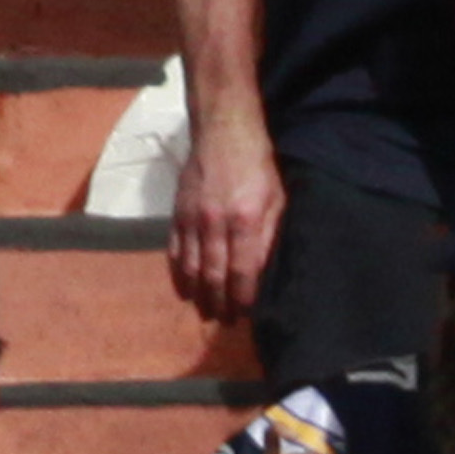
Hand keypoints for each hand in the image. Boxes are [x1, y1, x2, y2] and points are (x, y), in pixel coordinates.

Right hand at [170, 102, 283, 325]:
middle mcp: (215, 222)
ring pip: (192, 265)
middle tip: (224, 321)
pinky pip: (175, 248)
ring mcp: (192, 217)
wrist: (224, 132)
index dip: (243, 297)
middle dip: (219, 301)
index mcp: (246, 221)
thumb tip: (267, 271)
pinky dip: (179, 271)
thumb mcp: (279, 200)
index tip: (245, 314)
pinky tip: (184, 287)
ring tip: (205, 310)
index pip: (243, 271)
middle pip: (215, 274)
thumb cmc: (259, 167)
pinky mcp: (177, 211)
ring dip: (198, 292)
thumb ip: (273, 235)